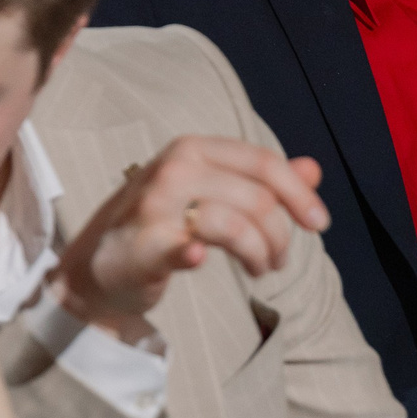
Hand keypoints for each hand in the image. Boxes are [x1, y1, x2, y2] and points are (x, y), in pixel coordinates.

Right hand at [54, 136, 327, 339]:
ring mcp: (155, 207)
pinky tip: (200, 258)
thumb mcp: (210, 190)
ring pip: (235, 225)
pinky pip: (180, 246)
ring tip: (259, 269)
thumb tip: (313, 170)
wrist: (98, 264)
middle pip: (257, 199)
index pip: (263, 163)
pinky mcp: (143, 246)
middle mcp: (174, 169)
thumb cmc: (159, 224)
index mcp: (193, 148)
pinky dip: (194, 253)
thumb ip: (260, 180)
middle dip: (280, 235)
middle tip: (277, 260)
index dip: (298, 194)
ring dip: (259, 254)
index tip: (318, 223)